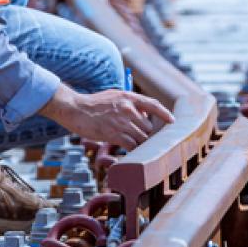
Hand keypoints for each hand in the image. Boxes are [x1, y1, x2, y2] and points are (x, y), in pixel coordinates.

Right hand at [43, 85, 174, 149]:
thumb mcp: (113, 96)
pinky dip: (132, 150)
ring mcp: (122, 122)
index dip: (165, 114)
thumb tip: (143, 114)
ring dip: (138, 144)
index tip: (172, 121)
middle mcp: (128, 108)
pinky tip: (127, 151)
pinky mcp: (114, 134)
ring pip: (141, 138)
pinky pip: (132, 146)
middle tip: (135, 138)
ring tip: (129, 144)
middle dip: (144, 134)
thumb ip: (129, 103)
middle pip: (147, 128)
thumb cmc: (93, 104)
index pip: (153, 104)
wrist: (75, 109)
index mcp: (128, 97)